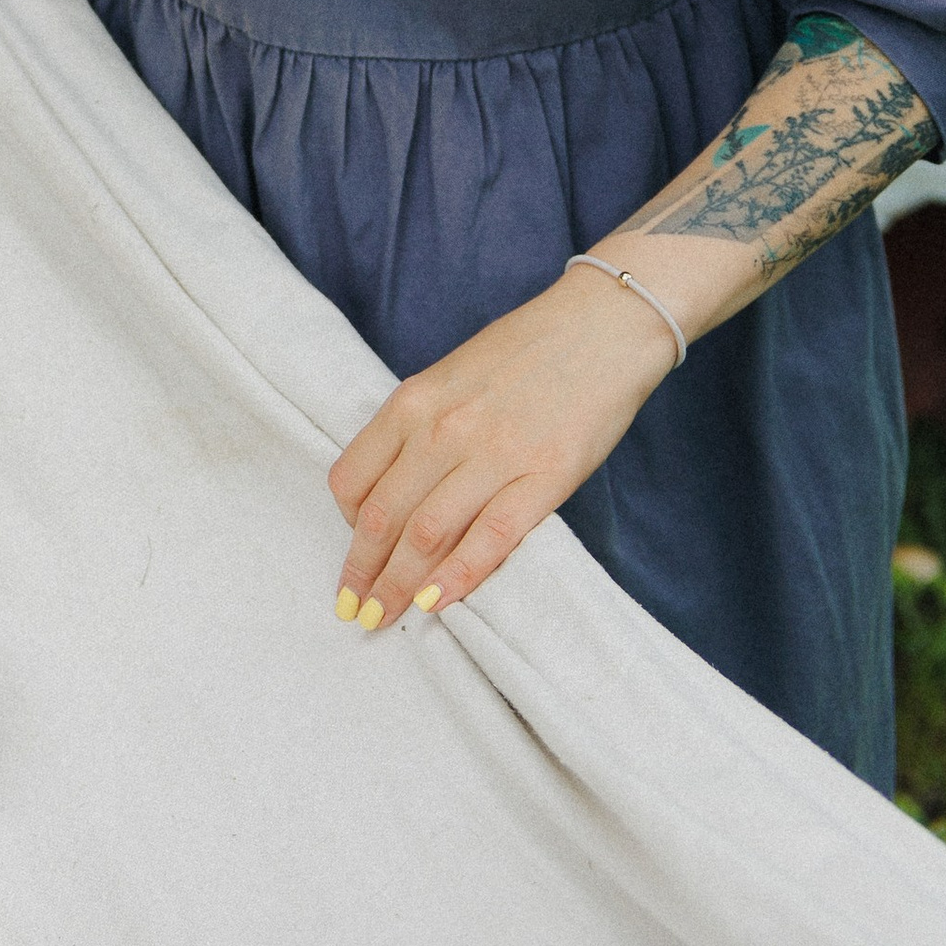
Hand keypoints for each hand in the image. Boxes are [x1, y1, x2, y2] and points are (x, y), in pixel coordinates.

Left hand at [328, 266, 676, 631]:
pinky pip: (491, 537)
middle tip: (356, 611)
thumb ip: (419, 427)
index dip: (343, 529)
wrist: (601, 326)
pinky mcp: (544, 477)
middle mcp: (442, 429)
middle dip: (364, 572)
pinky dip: (458, 576)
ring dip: (400, 585)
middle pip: (383, 516)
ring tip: (385, 619)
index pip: (353, 478)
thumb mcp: (451, 375)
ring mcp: (493, 454)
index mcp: (413, 401)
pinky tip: (438, 604)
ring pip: (427, 534)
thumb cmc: (524, 351)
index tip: (352, 557)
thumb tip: (393, 490)